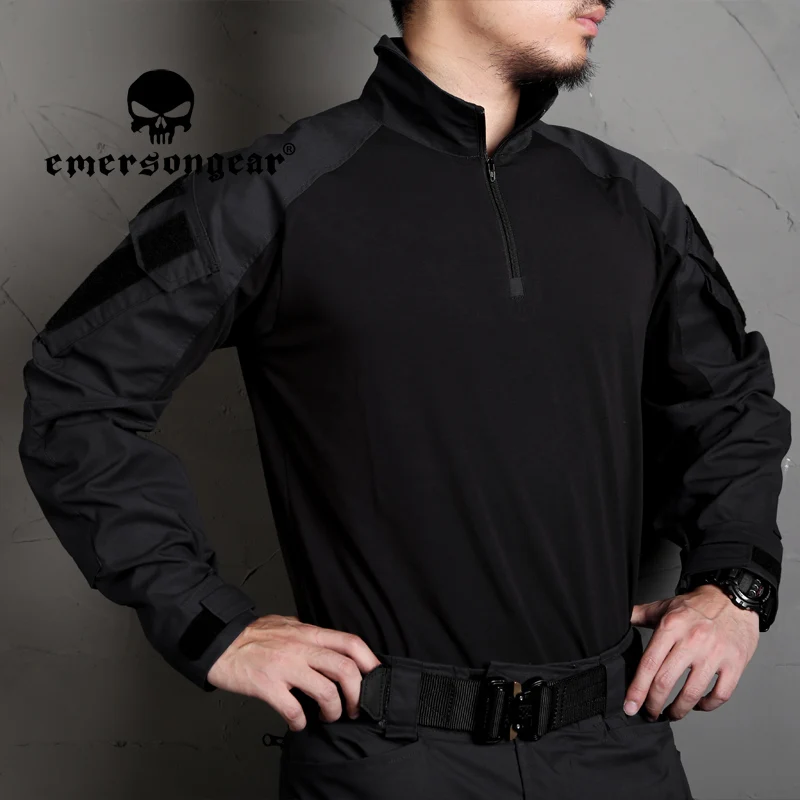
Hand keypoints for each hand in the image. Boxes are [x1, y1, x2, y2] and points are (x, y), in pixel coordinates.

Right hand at [206, 614, 382, 730]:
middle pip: (345, 669)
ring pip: (326, 691)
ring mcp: (285, 666)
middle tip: (353, 707)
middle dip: (357, 694)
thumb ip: (309, 634)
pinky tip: (298, 724)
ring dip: (333, 711)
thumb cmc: (252, 635)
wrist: (219, 643)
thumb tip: (329, 645)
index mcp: (309, 633)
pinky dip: (300, 722)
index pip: (350, 643)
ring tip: (328, 716)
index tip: (375, 678)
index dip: (370, 661)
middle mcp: (301, 647)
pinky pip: (293, 710)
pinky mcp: (267, 685)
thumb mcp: (287, 624)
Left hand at [624, 585, 759, 721]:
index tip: (630, 706)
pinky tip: (699, 705)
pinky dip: (707, 706)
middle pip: (665, 681)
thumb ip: (641, 615)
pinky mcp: (735, 663)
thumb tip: (618, 619)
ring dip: (679, 710)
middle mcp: (692, 640)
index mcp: (671, 626)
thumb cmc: (697, 605)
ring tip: (672, 713)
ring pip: (692, 693)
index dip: (637, 689)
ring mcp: (715, 653)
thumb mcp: (665, 606)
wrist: (733, 597)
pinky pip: (720, 694)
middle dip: (654, 704)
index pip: (648, 664)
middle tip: (650, 713)